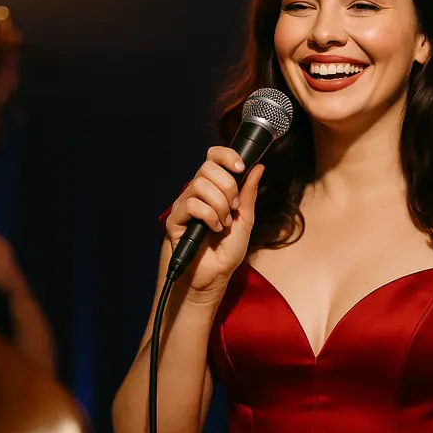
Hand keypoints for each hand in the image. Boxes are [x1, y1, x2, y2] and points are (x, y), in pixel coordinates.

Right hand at [165, 146, 263, 299]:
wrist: (214, 277)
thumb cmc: (226, 251)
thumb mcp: (245, 220)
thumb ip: (248, 194)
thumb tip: (258, 167)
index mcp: (214, 189)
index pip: (213, 157)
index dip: (226, 156)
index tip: (240, 168)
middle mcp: (197, 193)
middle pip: (208, 167)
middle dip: (228, 187)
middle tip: (233, 208)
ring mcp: (185, 205)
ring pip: (200, 185)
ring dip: (219, 205)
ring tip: (223, 224)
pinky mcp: (175, 220)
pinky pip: (191, 204)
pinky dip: (208, 216)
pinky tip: (213, 229)